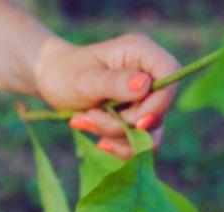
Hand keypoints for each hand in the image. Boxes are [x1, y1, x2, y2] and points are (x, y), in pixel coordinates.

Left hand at [35, 34, 180, 158]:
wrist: (53, 83)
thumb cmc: (66, 73)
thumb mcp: (84, 79)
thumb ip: (114, 82)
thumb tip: (144, 86)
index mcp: (141, 52)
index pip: (170, 74)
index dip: (160, 102)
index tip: (138, 123)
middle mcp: (149, 74)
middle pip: (158, 110)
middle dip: (124, 124)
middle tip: (90, 117)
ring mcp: (145, 98)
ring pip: (150, 132)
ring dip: (116, 136)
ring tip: (85, 122)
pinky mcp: (138, 118)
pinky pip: (140, 143)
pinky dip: (118, 146)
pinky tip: (98, 142)